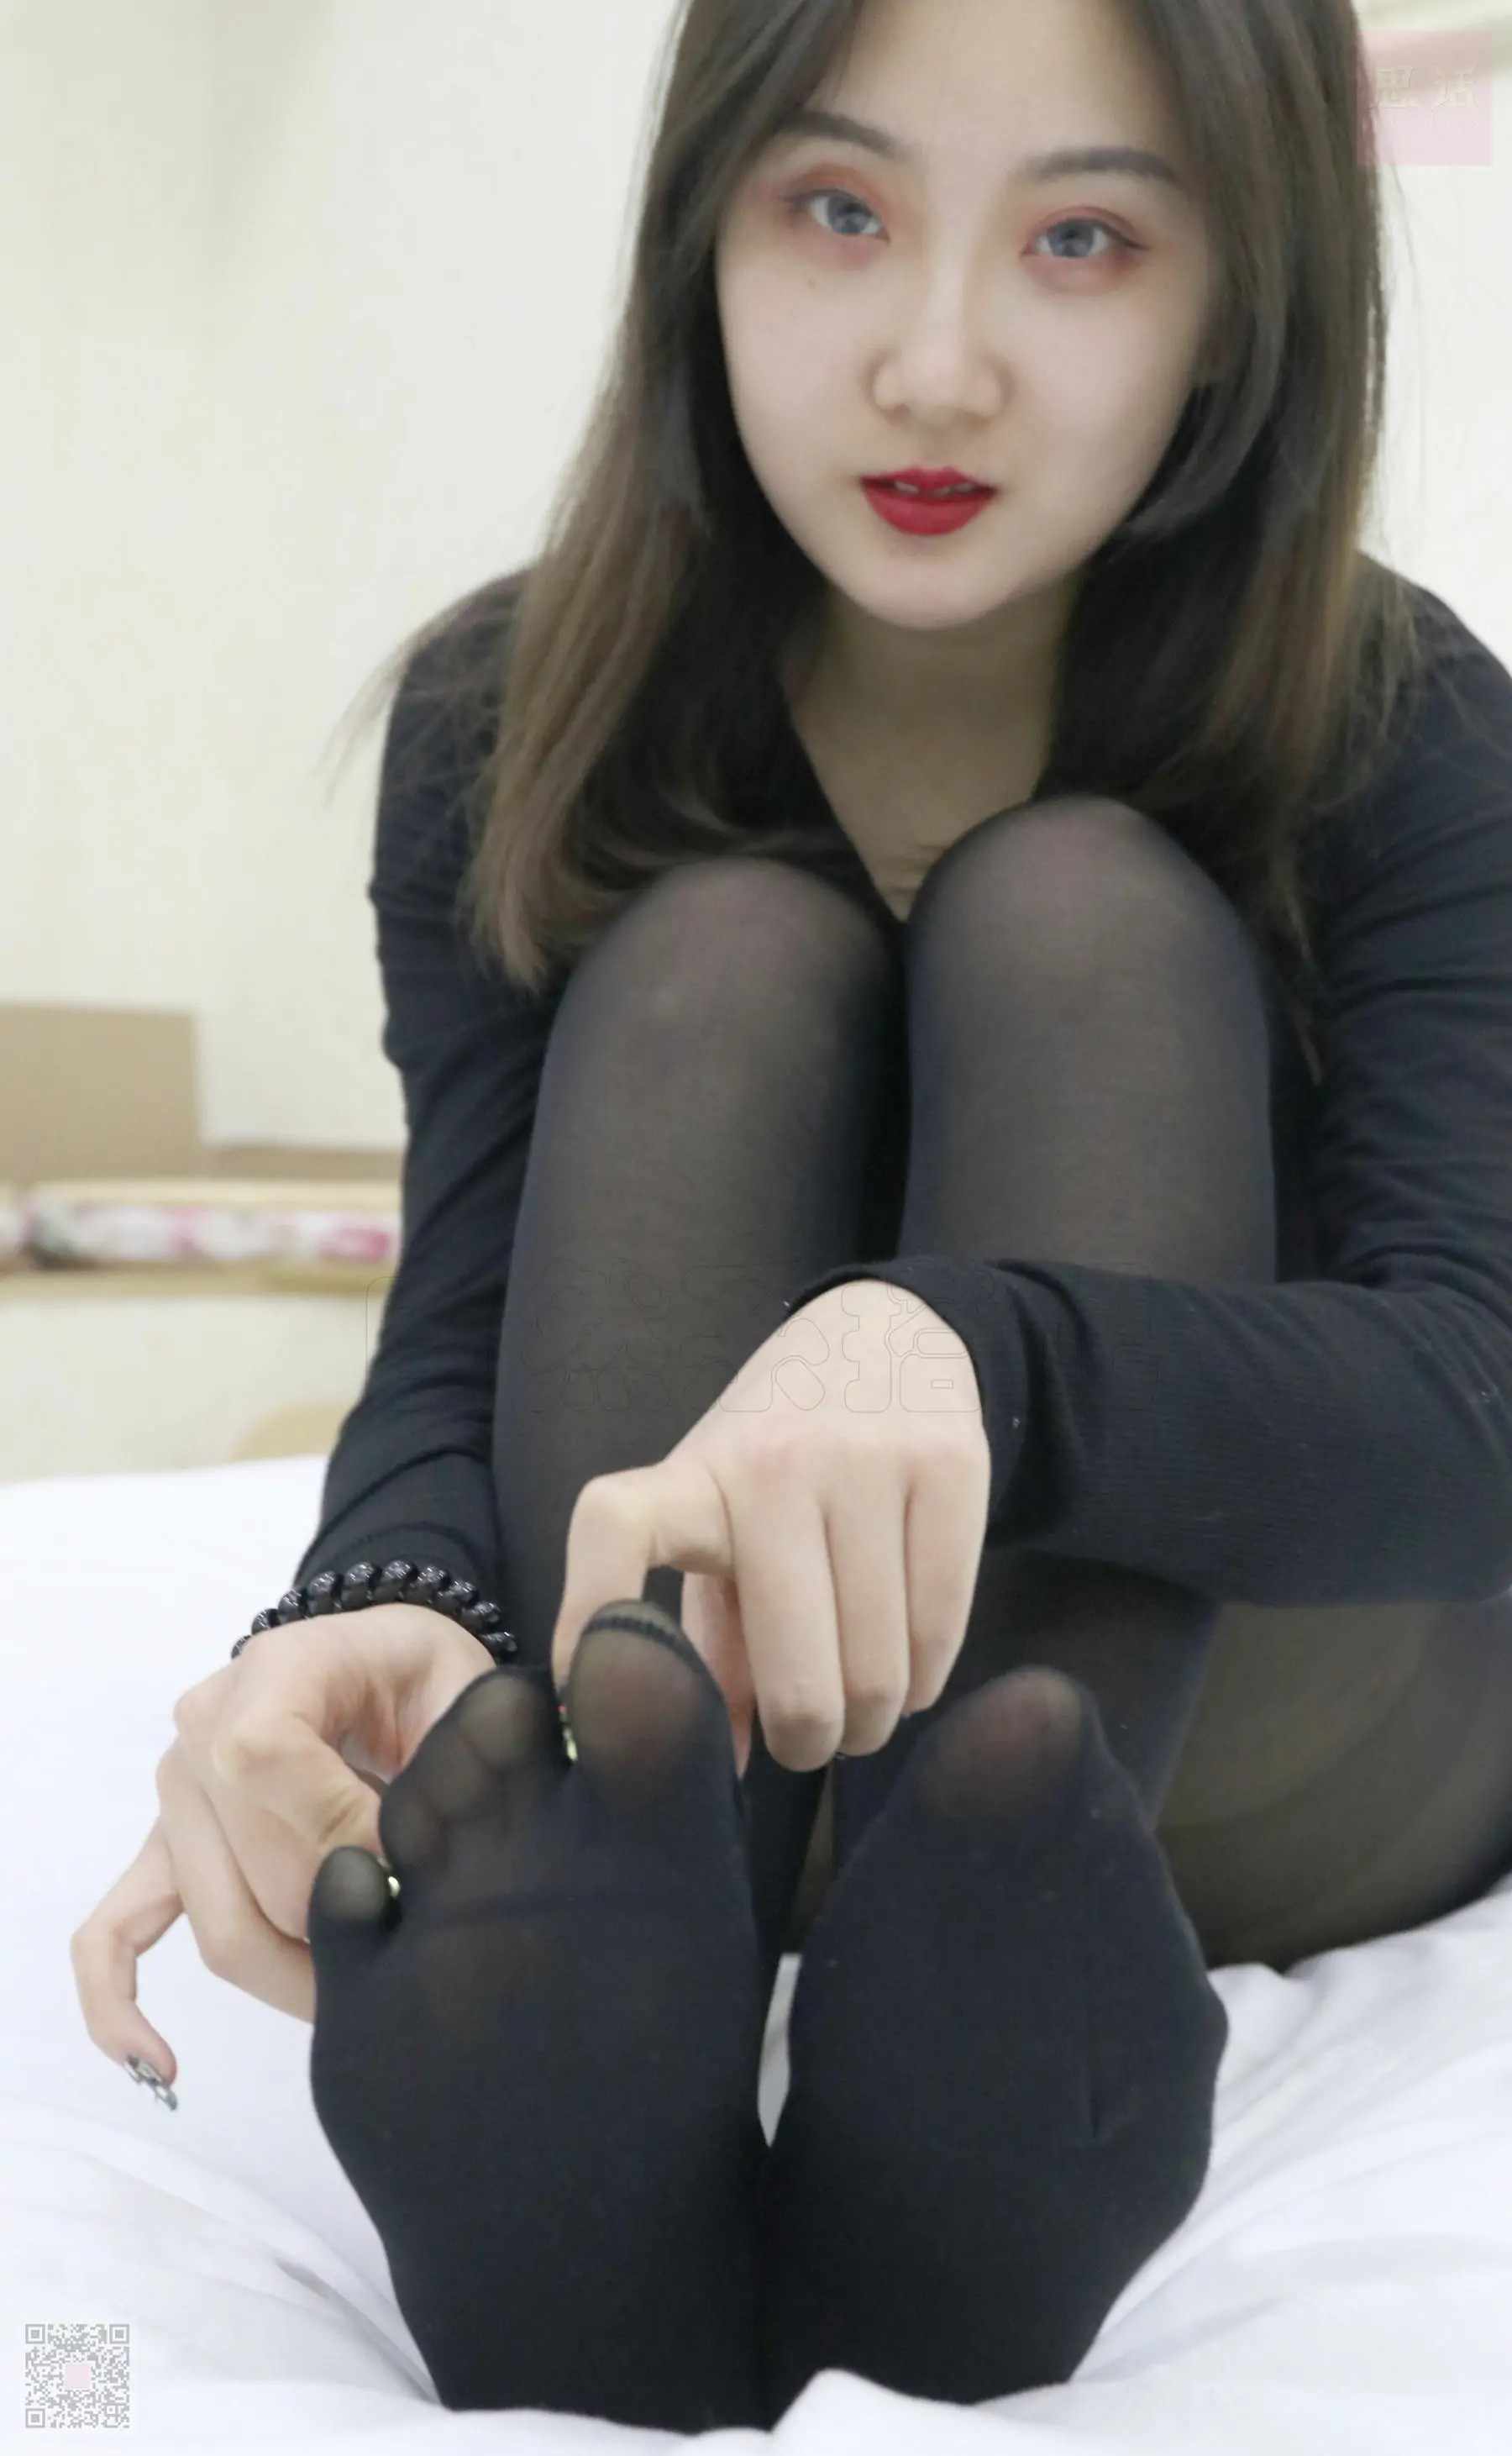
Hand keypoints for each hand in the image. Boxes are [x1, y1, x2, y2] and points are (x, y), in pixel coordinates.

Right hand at [69, 1602, 500, 2087]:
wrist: (382, 1667)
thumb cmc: (425, 1677)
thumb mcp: (461, 1692)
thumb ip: (455, 1759)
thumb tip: (423, 1855)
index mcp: (273, 1670)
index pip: (264, 1758)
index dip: (340, 1827)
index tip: (411, 1863)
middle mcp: (202, 1730)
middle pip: (252, 1867)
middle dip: (343, 1918)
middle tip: (421, 1938)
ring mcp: (176, 1797)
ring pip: (220, 1923)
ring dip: (296, 1975)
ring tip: (370, 1990)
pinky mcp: (166, 1853)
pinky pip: (112, 1934)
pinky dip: (119, 2004)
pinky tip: (159, 2062)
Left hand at [551, 1279, 989, 1775]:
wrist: (885, 1340)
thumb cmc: (781, 1465)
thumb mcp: (725, 1529)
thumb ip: (715, 1648)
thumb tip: (720, 1769)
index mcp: (694, 1478)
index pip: (615, 1528)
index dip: (589, 1612)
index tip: (589, 1698)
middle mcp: (774, 1464)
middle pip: (796, 1680)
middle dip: (807, 1742)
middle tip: (809, 1741)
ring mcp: (866, 1460)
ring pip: (879, 1672)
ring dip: (872, 1721)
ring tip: (862, 1708)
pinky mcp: (950, 1465)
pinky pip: (941, 1634)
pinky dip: (924, 1683)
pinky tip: (908, 1672)